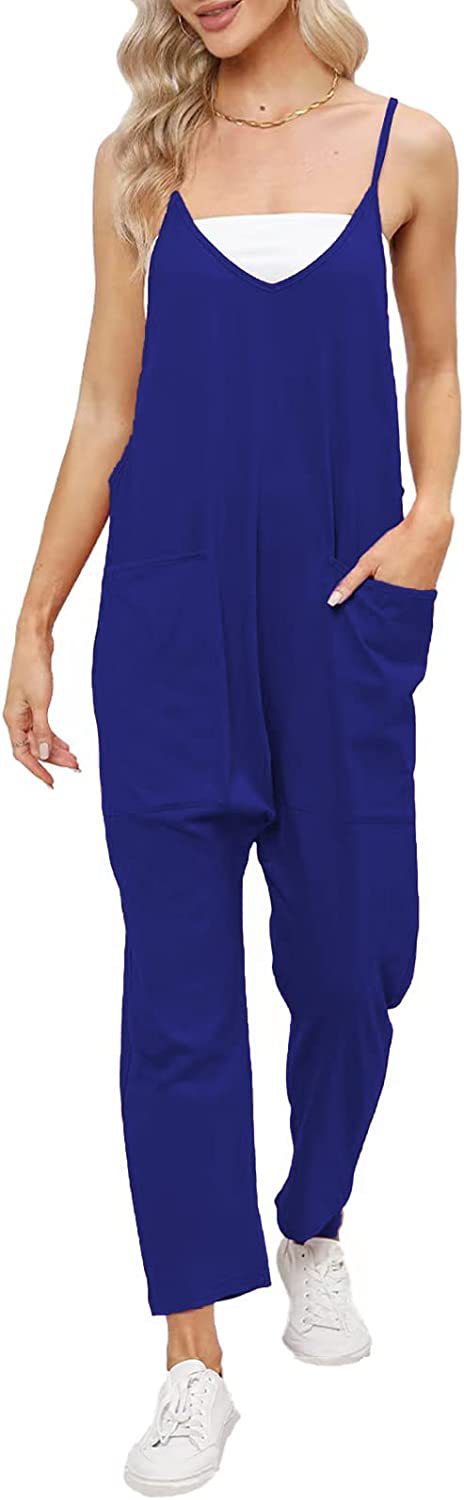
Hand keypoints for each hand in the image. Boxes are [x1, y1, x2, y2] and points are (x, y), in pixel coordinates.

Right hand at [3, 623, 79, 787]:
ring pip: (39, 738)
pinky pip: (43, 728)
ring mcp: (24, 712)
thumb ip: (42, 730)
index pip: (23, 754)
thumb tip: (43, 754)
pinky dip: (54, 737)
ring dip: (56, 750)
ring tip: (74, 759)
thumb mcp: (41, 703)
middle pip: (33, 748)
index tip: (51, 782)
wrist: (34, 643)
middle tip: (74, 768)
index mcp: (12, 720)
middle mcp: (16, 719)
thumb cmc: (32, 668)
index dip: (37, 770)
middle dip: (53, 760)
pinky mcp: (34, 704)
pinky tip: (66, 745)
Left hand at [328, 505, 453, 605]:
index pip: (369, 615)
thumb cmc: (399, 543)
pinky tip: (401, 575)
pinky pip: (409, 598)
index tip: (356, 602)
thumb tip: (333, 601)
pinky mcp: (426, 591)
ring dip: (388, 598)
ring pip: (397, 605)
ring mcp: (417, 598)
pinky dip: (402, 592)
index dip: (361, 609)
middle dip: (374, 604)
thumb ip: (350, 583)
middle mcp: (404, 604)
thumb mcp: (368, 562)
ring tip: (389, 577)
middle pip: (383, 612)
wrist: (430, 529)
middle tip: (374, 583)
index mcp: (387, 599)